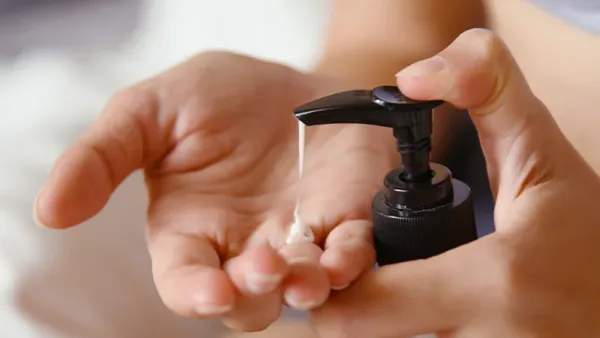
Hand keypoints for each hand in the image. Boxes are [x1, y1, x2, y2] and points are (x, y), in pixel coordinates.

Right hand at [34, 52, 395, 330]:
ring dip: (307, 290)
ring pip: (301, 290)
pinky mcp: (343, 223)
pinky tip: (347, 252)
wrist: (284, 82)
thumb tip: (48, 211)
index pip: (185, 281)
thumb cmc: (214, 97)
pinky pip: (352, 256)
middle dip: (255, 293)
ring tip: (312, 274)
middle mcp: (243, 247)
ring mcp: (297, 241)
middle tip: (265, 266)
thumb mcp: (148, 112)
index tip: (211, 292)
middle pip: (247, 301)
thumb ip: (102, 157)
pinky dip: (352, 262)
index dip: (195, 294)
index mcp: (190, 231)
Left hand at [309, 28, 599, 337]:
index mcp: (495, 285)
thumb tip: (414, 73)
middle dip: (357, 311)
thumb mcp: (542, 153)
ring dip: (386, 329)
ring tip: (408, 297)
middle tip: (373, 281)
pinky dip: (414, 337)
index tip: (342, 264)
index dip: (334, 288)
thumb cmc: (588, 234)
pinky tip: (436, 317)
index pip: (357, 311)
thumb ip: (484, 90)